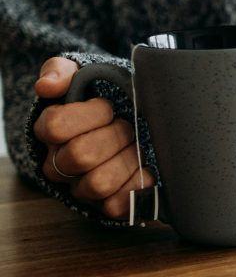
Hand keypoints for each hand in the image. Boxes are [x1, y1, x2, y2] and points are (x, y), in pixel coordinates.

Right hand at [33, 57, 155, 218]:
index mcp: (49, 132)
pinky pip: (117, 205)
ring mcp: (81, 187)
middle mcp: (59, 164)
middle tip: (128, 126)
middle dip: (115, 135)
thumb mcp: (81, 76)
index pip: (56, 126)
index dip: (90, 114)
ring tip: (137, 146)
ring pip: (99, 183)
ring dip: (127, 160)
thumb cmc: (103, 100)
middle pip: (81, 155)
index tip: (109, 107)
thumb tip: (47, 86)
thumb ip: (61, 71)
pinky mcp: (106, 204)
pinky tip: (146, 169)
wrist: (128, 122)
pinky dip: (137, 186)